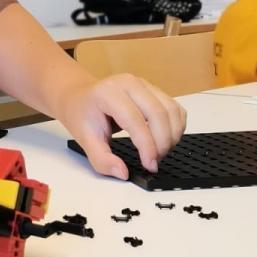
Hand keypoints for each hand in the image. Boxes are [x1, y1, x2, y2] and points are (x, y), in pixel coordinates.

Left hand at [57, 74, 186, 178]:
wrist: (81, 97)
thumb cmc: (83, 114)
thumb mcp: (85, 139)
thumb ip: (101, 159)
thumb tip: (123, 173)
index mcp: (108, 93)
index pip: (135, 120)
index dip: (147, 145)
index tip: (150, 165)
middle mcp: (129, 83)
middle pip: (158, 113)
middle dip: (162, 143)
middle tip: (154, 162)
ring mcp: (145, 85)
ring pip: (171, 111)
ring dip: (172, 136)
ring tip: (159, 153)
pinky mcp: (155, 91)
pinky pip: (175, 109)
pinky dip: (176, 128)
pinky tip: (164, 140)